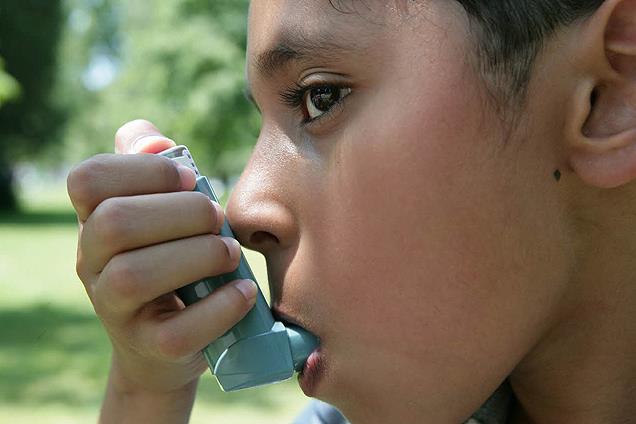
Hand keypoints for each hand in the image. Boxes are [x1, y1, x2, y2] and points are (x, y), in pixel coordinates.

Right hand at [67, 120, 256, 419]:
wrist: (165, 343)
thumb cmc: (170, 261)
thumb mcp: (159, 213)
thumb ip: (152, 169)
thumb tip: (155, 141)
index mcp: (93, 221)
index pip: (87, 179)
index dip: (143, 170)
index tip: (190, 177)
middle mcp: (91, 264)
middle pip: (114, 223)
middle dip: (180, 212)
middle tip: (217, 217)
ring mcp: (115, 311)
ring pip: (133, 277)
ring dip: (197, 255)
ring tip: (230, 253)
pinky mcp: (150, 347)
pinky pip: (177, 332)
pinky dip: (219, 307)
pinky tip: (243, 291)